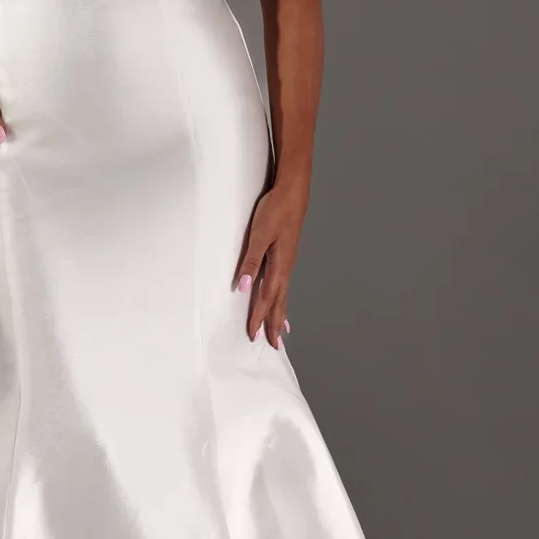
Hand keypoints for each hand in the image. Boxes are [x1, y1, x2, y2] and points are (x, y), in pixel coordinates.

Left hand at [233, 179, 306, 347]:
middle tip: (274, 345)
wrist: (293, 193)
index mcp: (279, 266)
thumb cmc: (276, 211)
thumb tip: (246, 286)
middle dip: (275, 324)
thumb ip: (251, 261)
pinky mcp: (286, 255)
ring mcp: (287, 262)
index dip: (259, 318)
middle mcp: (285, 268)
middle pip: (279, 303)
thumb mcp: (259, 235)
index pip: (267, 299)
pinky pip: (284, 285)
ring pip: (283, 295)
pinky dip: (283, 298)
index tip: (254, 335)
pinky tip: (282, 299)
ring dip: (280, 314)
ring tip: (281, 331)